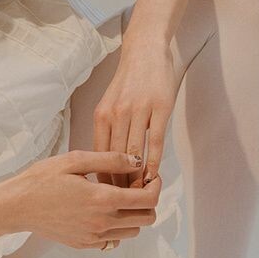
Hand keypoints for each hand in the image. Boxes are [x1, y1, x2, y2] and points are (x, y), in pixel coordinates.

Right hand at [0, 150, 162, 250]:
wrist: (17, 206)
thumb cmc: (42, 179)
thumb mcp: (75, 160)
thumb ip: (110, 160)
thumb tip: (137, 161)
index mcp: (102, 198)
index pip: (148, 199)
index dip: (156, 186)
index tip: (150, 176)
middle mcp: (102, 222)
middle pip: (147, 218)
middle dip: (149, 201)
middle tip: (137, 186)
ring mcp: (94, 237)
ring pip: (133, 231)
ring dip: (133, 215)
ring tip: (119, 198)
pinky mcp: (85, 244)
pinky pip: (114, 241)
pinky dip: (117, 228)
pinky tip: (103, 212)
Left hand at [91, 39, 179, 236]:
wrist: (145, 51)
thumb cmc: (128, 81)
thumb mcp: (109, 104)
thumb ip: (107, 130)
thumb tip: (103, 161)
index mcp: (102, 115)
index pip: (99, 155)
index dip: (102, 178)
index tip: (104, 198)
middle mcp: (116, 114)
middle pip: (115, 158)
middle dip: (118, 183)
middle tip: (121, 206)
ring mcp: (138, 111)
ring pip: (135, 152)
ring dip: (137, 177)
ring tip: (139, 196)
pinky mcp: (159, 108)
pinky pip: (155, 140)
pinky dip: (154, 161)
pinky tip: (154, 176)